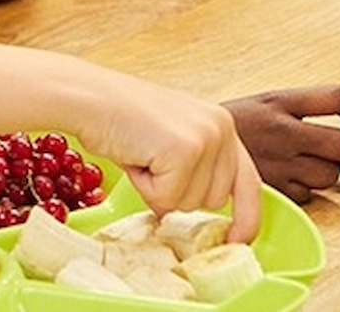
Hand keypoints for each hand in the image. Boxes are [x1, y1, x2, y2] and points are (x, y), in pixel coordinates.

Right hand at [79, 79, 268, 244]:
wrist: (92, 99)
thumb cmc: (123, 118)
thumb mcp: (174, 137)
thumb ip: (197, 165)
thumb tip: (199, 205)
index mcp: (222, 124)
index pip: (248, 181)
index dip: (246, 216)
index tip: (238, 241)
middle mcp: (222, 129)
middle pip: (213, 200)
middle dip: (178, 193)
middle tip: (152, 162)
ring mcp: (206, 139)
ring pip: (188, 203)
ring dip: (158, 190)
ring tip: (143, 155)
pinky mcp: (186, 151)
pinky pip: (167, 198)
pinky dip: (145, 187)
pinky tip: (137, 157)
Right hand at [226, 85, 339, 201]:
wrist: (184, 146)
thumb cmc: (228, 128)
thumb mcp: (261, 104)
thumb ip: (297, 112)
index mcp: (281, 101)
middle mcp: (283, 130)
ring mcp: (277, 161)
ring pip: (330, 175)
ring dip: (331, 178)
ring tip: (317, 172)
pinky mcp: (270, 189)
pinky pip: (306, 196)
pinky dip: (306, 193)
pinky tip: (293, 184)